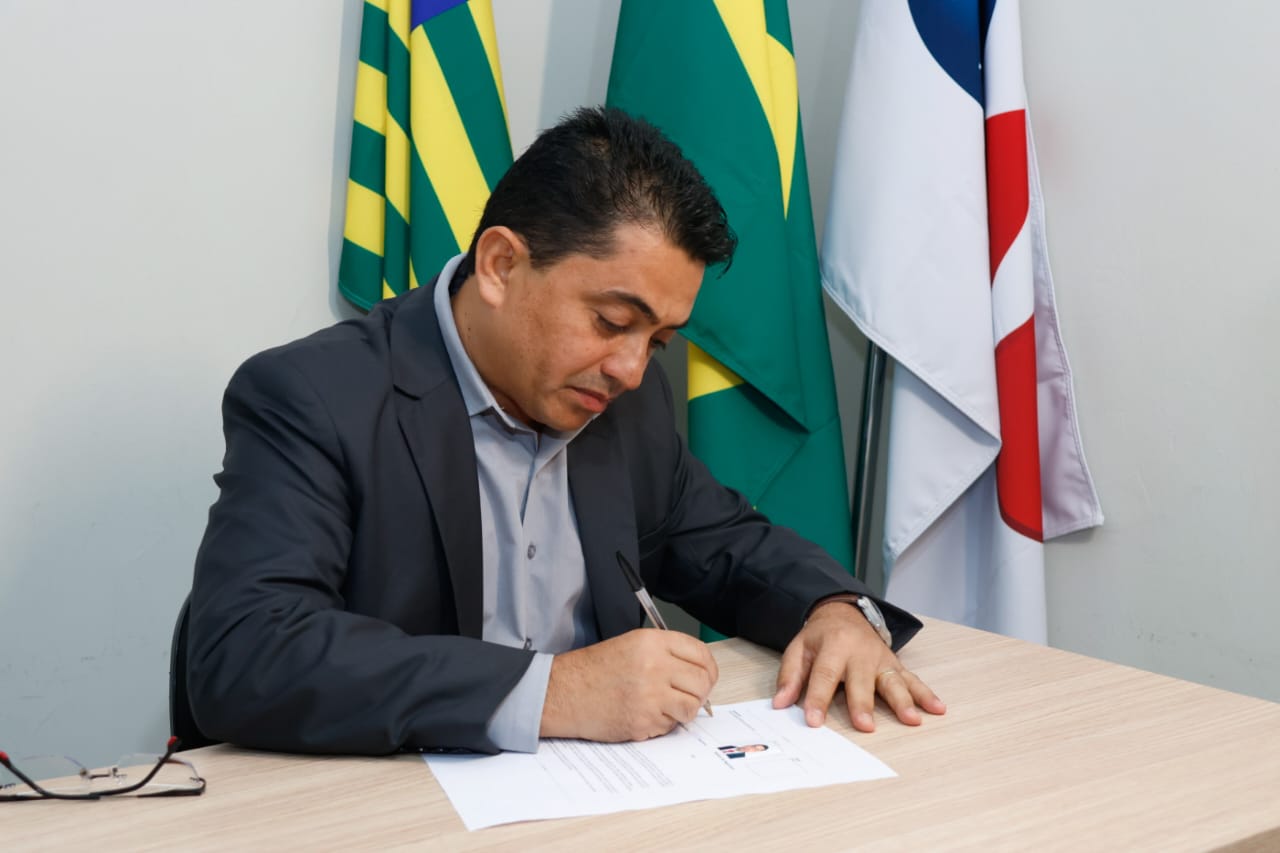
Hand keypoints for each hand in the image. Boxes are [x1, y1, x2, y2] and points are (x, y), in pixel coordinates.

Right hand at [540, 629, 718, 741]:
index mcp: (652, 642)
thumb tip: (698, 669)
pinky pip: (670, 725)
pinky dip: (663, 723)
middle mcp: (655, 667)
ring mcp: (650, 696)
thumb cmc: (595, 669)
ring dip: (685, 710)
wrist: (564, 692)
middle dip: (701, 692)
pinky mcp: (643, 721)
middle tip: (691, 695)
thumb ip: (666, 652)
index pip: (701, 653)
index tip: (707, 675)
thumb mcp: (632, 644)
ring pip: (691, 707)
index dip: (709, 668)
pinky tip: (645, 714)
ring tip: (668, 706)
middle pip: (702, 682)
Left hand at [773, 599, 945, 731]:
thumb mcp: (798, 648)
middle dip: (863, 703)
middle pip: (861, 681)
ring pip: (892, 680)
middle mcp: (860, 652)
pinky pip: (912, 679)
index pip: (824, 675)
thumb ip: (790, 676)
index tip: (814, 722)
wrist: (844, 612)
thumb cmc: (820, 637)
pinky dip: (926, 694)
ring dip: (903, 701)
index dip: (818, 699)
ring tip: (912, 719)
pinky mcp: (895, 664)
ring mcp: (881, 659)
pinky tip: (938, 709)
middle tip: (865, 725)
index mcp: (833, 645)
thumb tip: (780, 704)